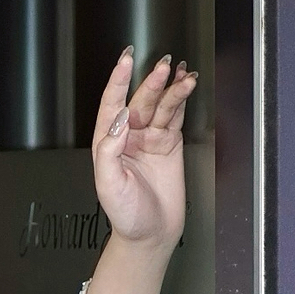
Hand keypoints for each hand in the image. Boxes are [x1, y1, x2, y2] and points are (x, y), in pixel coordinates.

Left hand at [83, 49, 196, 293]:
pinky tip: (187, 85)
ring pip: (160, 106)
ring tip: (182, 74)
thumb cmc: (125, 213)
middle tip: (164, 67)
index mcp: (108, 142)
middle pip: (139, 100)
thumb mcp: (108, 183)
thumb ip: (109, 149)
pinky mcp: (169, 144)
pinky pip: (174, 116)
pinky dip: (181, 101)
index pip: (112, 104)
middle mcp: (128, 136)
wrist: (151, 233)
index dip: (119, 81)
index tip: (126, 60)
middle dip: (151, 83)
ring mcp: (149, 138)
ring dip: (170, 89)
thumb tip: (119, 119)